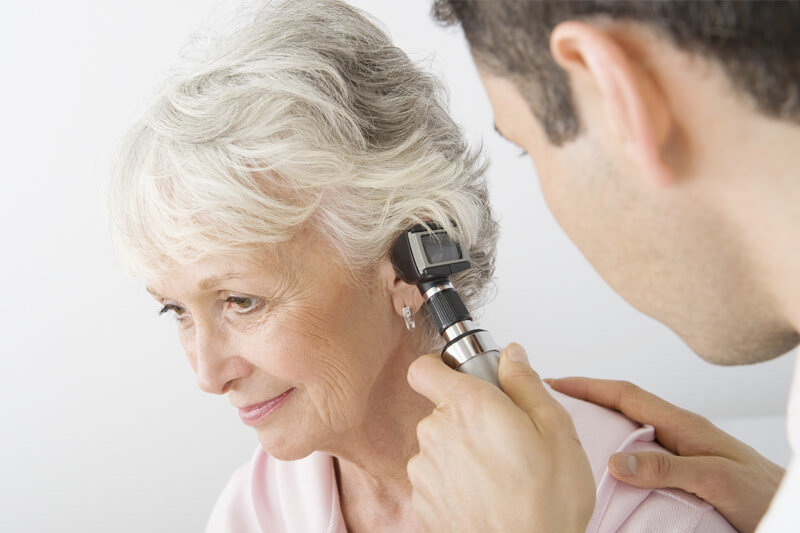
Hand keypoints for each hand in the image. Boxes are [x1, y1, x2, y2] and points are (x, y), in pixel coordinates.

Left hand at [406, 343, 595, 532]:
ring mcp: (425, 470)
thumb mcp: (556, 430)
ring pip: (438, 444)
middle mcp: (437, 433)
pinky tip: (485, 494)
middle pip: (440, 409)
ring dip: (460, 451)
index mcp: (469, 407)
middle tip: (504, 436)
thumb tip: (512, 357)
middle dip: (467, 416)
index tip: (462, 377)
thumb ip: (526, 384)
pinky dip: (453, 481)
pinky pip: (434, 476)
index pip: (424, 369)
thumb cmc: (546, 504)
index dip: (441, 368)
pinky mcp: (422, 501)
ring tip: (499, 473)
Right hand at [547, 377, 784, 532]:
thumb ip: (667, 466)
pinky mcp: (680, 473)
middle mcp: (676, 434)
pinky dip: (613, 453)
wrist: (788, 511)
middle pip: (621, 408)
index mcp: (682, 425)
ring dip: (597, 427)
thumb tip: (614, 459)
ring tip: (566, 433)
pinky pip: (637, 456)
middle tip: (550, 404)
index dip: (588, 386)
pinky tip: (600, 467)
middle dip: (585, 400)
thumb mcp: (715, 477)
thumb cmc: (761, 492)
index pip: (626, 395)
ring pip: (628, 432)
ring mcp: (678, 452)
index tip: (554, 382)